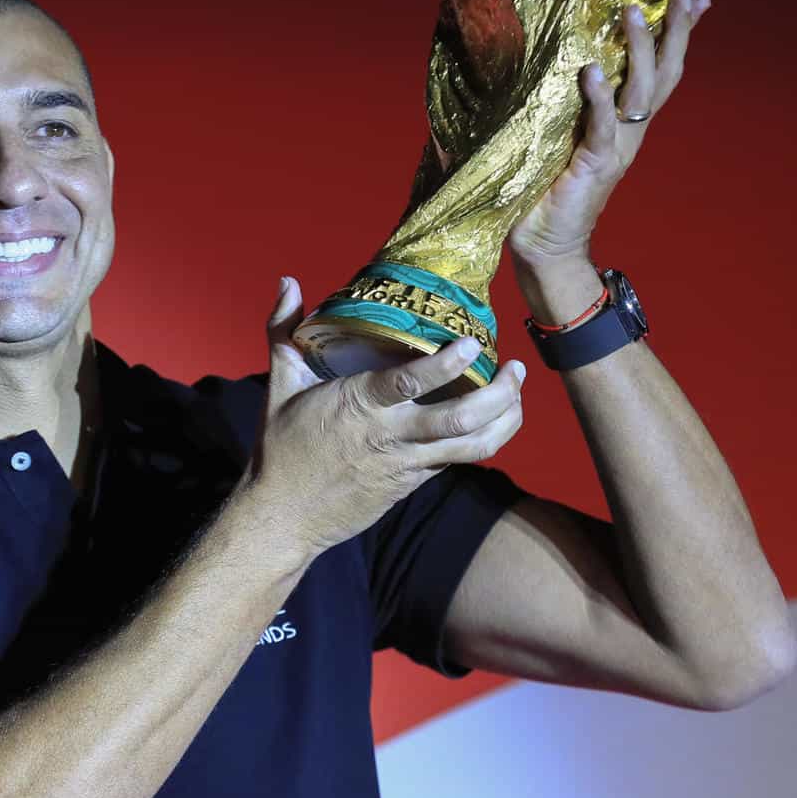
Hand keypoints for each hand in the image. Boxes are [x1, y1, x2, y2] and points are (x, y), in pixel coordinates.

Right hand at [243, 277, 526, 556]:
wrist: (285, 516)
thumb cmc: (280, 448)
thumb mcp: (279, 384)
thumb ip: (283, 328)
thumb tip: (287, 281)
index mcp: (358, 406)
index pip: (408, 384)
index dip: (446, 365)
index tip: (473, 343)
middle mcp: (389, 436)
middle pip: (459, 420)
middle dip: (499, 395)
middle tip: (515, 368)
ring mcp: (406, 464)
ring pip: (471, 447)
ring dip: (504, 421)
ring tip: (517, 394)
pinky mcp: (412, 483)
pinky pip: (456, 460)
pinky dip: (482, 439)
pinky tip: (493, 419)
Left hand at [506, 0, 712, 267]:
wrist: (546, 246)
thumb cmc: (548, 190)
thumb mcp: (564, 138)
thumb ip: (571, 107)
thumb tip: (559, 64)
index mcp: (625, 125)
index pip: (660, 72)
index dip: (678, 35)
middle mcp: (629, 133)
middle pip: (663, 74)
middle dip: (674, 32)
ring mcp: (615, 148)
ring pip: (639, 92)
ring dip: (639, 50)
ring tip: (633, 12)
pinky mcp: (594, 165)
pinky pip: (601, 126)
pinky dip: (598, 99)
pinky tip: (593, 72)